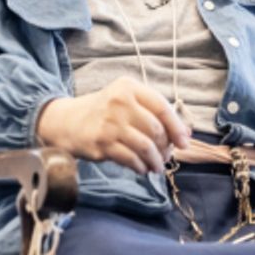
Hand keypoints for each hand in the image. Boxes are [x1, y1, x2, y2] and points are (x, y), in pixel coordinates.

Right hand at [36, 78, 191, 174]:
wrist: (68, 122)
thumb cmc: (105, 112)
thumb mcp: (127, 100)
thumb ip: (154, 112)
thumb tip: (186, 134)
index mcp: (128, 87)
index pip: (162, 107)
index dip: (177, 127)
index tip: (184, 142)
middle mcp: (119, 102)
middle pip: (156, 129)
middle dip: (166, 147)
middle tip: (166, 155)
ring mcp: (110, 123)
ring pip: (146, 147)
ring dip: (156, 160)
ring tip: (157, 165)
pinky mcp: (102, 143)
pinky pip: (131, 159)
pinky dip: (141, 166)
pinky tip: (142, 168)